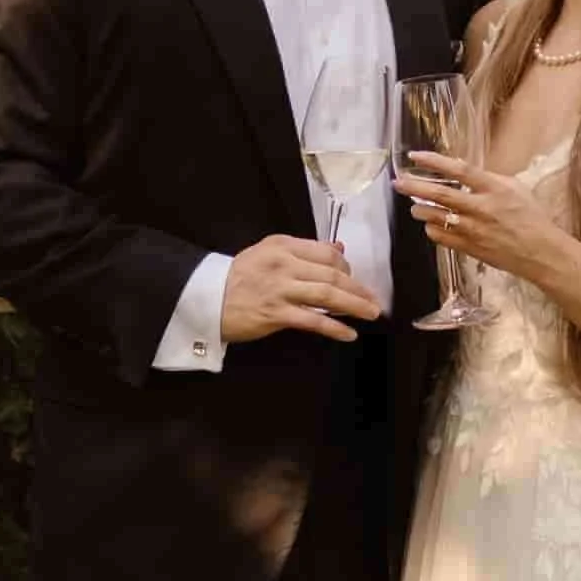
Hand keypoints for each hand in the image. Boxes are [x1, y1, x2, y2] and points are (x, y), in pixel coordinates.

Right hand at [220, 235, 382, 346]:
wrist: (207, 298)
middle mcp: (284, 264)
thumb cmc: (240, 277)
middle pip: (332, 275)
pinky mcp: (276, 314)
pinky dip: (334, 328)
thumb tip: (339, 250)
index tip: (355, 279)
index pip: (326, 253)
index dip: (347, 267)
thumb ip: (304, 251)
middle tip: (374, 300)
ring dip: (354, 305)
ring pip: (327, 296)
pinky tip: (348, 334)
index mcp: (284, 245)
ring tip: (370, 313)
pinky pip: (313, 321)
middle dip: (358, 288)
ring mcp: (280, 289)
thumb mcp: (270, 253)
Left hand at [397, 153, 563, 288]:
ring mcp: (474, 230)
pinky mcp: (470, 248)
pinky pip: (442, 238)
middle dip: (415, 187)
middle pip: (441, 195)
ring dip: (421, 210)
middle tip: (398, 182)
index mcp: (494, 189)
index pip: (459, 170)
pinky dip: (432, 230)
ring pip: (437, 218)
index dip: (434, 162)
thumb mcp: (515, 188)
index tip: (415, 157)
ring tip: (415, 206)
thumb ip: (489, 179)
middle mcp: (482, 208)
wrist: (540, 251)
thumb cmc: (531, 217)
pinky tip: (431, 225)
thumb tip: (464, 171)